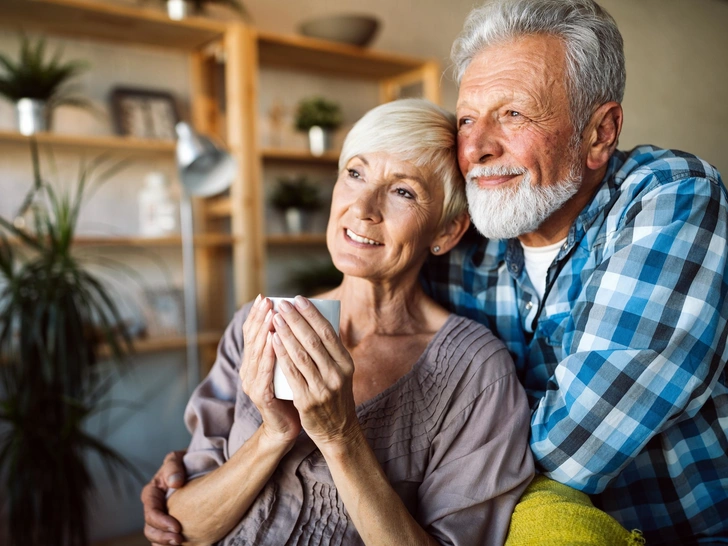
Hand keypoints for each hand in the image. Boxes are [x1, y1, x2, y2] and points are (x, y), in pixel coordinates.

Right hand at [141, 450, 186, 545]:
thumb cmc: (183, 462)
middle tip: (179, 540)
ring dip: (165, 544)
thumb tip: (175, 482)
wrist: (196, 465)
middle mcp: (154, 508)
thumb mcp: (176, 459)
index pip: (151, 512)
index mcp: (152, 494)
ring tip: (180, 544)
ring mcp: (162, 517)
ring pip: (156, 537)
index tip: (177, 527)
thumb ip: (173, 467)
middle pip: (150, 529)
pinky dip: (169, 544)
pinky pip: (166, 538)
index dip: (161, 522)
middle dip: (162, 537)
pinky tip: (184, 545)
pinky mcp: (171, 523)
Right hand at [240, 296, 300, 445]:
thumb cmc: (292, 393)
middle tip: (268, 301)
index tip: (266, 296)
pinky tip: (273, 341)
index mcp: (254, 362)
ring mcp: (253, 383)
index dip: (257, 314)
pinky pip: (264, 373)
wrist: (287, 427)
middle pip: (252, 339)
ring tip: (272, 314)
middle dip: (260, 317)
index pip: (252, 333)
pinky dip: (269, 355)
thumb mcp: (289, 366)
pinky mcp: (261, 396)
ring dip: (264, 331)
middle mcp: (249, 370)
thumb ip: (289, 348)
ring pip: (257, 352)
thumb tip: (303, 321)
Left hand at [271, 296, 358, 449]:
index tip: (299, 299)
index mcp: (346, 364)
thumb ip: (330, 352)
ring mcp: (322, 388)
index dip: (312, 314)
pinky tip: (273, 341)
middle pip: (313, 341)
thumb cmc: (335, 396)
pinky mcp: (307, 401)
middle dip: (296, 319)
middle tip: (282, 304)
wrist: (338, 431)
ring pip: (301, 355)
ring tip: (274, 318)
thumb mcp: (341, 373)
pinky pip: (291, 373)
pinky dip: (281, 355)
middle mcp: (337, 374)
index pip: (328, 333)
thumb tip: (314, 321)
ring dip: (286, 333)